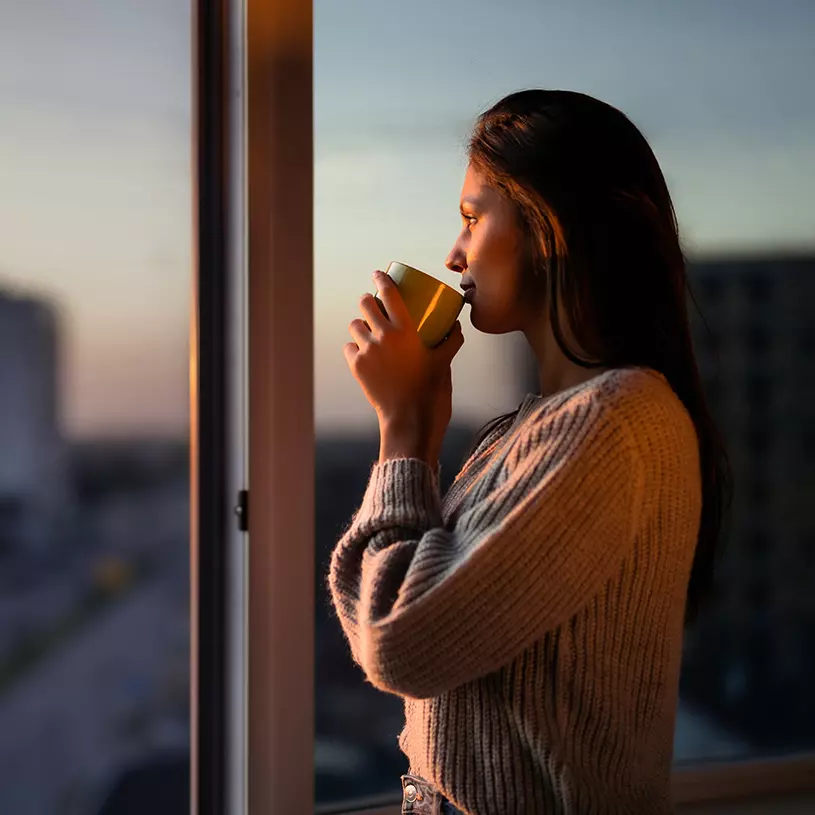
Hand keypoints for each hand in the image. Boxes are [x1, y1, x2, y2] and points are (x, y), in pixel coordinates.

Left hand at [344, 270, 464, 463]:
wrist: (410, 419)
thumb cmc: (431, 390)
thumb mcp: (444, 362)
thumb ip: (452, 341)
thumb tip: (456, 325)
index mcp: (405, 330)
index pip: (389, 293)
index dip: (381, 279)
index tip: (379, 274)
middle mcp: (383, 336)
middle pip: (365, 304)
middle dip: (368, 300)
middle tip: (373, 304)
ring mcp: (367, 351)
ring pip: (354, 326)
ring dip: (360, 324)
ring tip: (367, 329)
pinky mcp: (357, 366)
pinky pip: (349, 348)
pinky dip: (355, 347)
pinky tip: (362, 350)